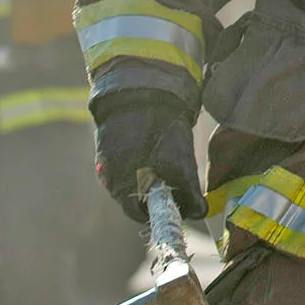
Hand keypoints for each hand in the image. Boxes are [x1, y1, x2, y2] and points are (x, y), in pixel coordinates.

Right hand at [91, 89, 206, 223]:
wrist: (142, 91)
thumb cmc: (161, 130)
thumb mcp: (181, 163)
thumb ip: (189, 192)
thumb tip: (199, 213)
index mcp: (120, 186)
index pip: (139, 212)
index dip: (160, 211)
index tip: (178, 205)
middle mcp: (108, 177)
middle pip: (133, 196)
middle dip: (155, 193)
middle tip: (177, 181)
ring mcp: (106, 160)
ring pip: (130, 179)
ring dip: (148, 175)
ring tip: (165, 159)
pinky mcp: (108, 144)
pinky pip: (125, 162)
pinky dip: (140, 160)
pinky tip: (153, 147)